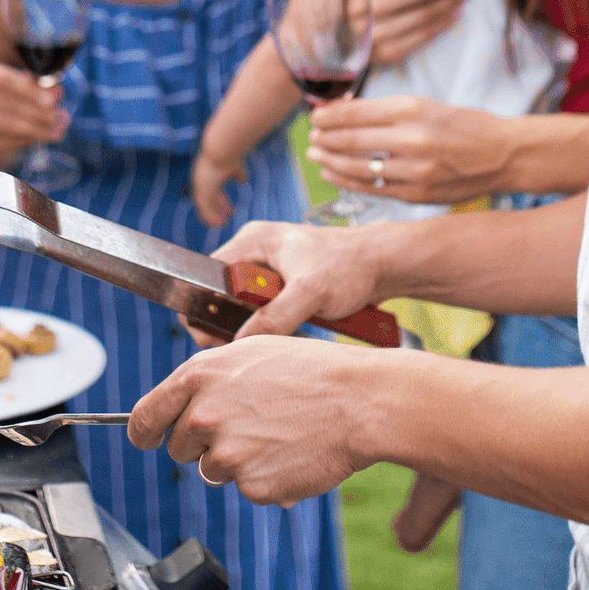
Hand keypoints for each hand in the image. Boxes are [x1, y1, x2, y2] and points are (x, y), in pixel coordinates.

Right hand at [0, 60, 66, 163]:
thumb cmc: (9, 95)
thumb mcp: (24, 86)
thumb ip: (40, 87)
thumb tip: (57, 92)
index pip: (4, 80)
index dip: (30, 91)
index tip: (52, 102)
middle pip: (4, 103)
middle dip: (35, 112)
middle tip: (58, 119)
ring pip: (3, 124)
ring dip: (33, 129)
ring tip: (55, 132)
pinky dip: (22, 141)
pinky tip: (37, 139)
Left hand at [128, 335, 367, 504]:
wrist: (355, 400)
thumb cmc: (308, 369)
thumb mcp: (249, 351)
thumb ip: (207, 377)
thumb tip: (182, 404)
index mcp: (199, 376)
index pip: (144, 417)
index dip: (143, 431)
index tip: (146, 438)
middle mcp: (204, 416)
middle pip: (178, 448)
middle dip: (201, 441)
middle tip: (244, 422)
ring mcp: (228, 454)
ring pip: (213, 469)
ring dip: (235, 458)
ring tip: (274, 430)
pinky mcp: (252, 486)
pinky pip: (246, 487)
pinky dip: (264, 475)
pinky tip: (289, 450)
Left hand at [191, 149, 246, 228]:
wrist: (222, 148)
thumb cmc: (230, 154)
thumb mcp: (236, 166)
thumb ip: (238, 173)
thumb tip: (243, 180)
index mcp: (208, 174)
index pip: (213, 191)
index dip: (221, 201)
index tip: (229, 210)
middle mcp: (201, 180)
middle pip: (207, 199)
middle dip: (216, 209)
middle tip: (224, 220)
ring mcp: (200, 184)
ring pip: (204, 205)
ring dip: (212, 216)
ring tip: (221, 225)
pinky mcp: (203, 189)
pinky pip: (205, 207)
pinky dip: (210, 216)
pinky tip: (218, 223)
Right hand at [204, 219, 383, 338]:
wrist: (384, 266)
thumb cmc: (349, 265)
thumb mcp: (310, 290)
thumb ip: (275, 316)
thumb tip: (240, 343)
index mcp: (253, 241)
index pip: (209, 275)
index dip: (204, 306)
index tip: (209, 335)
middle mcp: (256, 254)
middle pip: (224, 295)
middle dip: (228, 322)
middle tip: (237, 348)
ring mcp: (270, 273)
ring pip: (245, 309)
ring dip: (253, 328)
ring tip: (264, 343)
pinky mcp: (285, 290)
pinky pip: (266, 315)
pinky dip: (271, 329)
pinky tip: (283, 339)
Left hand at [308, 96, 513, 204]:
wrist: (502, 154)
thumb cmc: (461, 124)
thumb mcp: (425, 105)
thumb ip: (385, 111)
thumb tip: (341, 111)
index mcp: (412, 109)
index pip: (356, 113)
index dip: (329, 117)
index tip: (315, 117)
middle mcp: (412, 139)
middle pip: (352, 141)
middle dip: (325, 139)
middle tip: (312, 136)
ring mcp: (415, 171)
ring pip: (359, 168)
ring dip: (331, 161)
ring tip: (316, 155)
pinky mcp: (418, 194)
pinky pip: (374, 189)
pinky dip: (348, 181)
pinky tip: (333, 173)